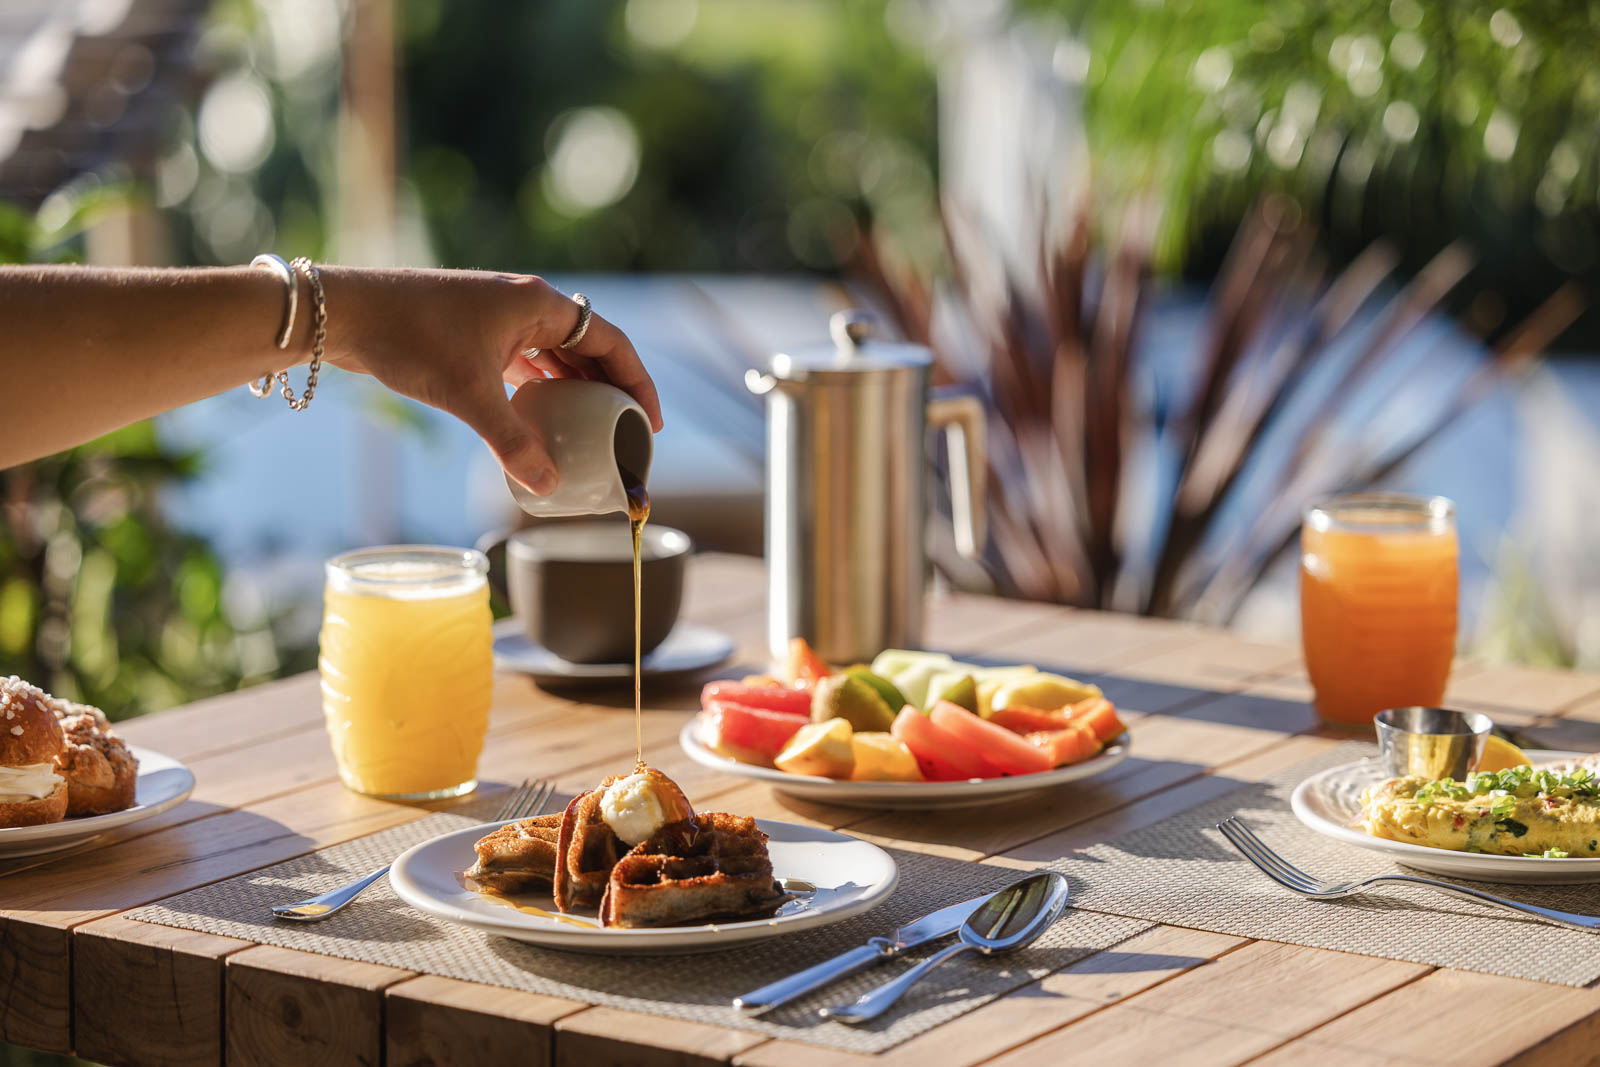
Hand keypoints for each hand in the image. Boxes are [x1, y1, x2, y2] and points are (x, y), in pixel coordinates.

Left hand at [321, 268, 662, 493]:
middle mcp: (527, 305)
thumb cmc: (409, 338)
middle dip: (611, 391)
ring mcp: (500, 316)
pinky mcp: (477, 331)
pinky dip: (543, 388)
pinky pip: (527, 361)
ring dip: (577, 390)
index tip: (650, 424)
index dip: (638, 383)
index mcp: (539, 304)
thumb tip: (546, 486)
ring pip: (556, 356)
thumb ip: (512, 442)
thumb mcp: (468, 395)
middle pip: (588, 349)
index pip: (610, 342)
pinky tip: (546, 418)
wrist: (346, 314)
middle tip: (627, 434)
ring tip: (595, 431)